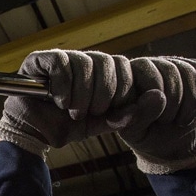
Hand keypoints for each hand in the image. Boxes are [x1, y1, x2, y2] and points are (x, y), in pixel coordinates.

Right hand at [0, 50, 133, 155]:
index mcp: (101, 74)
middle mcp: (83, 62)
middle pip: (107, 61)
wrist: (35, 136)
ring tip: (71, 110)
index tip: (106, 111)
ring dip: (81, 92)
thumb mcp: (103, 123)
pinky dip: (63, 84)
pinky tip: (58, 100)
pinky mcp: (39, 59)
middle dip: (102, 92)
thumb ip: (129, 113)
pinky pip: (60, 61)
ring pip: (85, 61)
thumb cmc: (67, 127)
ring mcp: (62, 59)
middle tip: (88, 112)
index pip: (122, 66)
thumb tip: (159, 98)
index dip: (120, 88)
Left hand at [115, 57, 195, 173]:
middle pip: (171, 69)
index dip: (157, 95)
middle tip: (168, 121)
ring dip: (192, 102)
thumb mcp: (135, 131)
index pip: (145, 70)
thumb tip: (158, 95)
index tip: (157, 119)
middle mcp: (150, 64)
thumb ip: (140, 115)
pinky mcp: (195, 70)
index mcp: (129, 76)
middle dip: (175, 101)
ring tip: (181, 120)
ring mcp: (174, 64)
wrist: (169, 139)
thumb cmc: (145, 134)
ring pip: (191, 72)